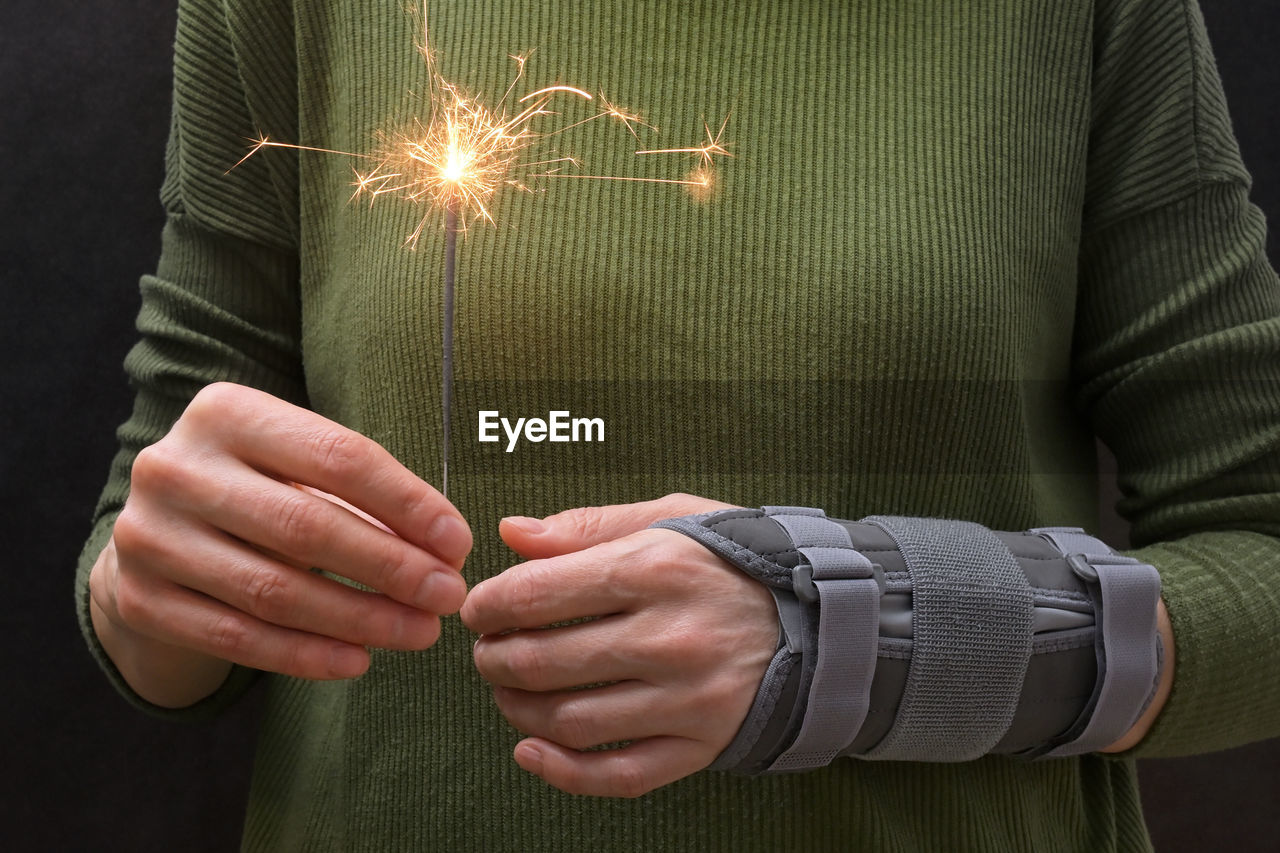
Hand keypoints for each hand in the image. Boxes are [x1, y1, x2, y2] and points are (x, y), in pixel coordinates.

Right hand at [89, 382, 471, 706]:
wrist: (158, 532)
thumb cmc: (258, 490)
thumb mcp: (300, 468)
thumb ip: (364, 497)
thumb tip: (445, 550)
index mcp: (225, 412)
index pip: (338, 457)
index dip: (408, 503)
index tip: (458, 543)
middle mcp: (175, 467)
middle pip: (307, 526)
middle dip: (392, 567)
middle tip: (448, 596)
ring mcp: (148, 536)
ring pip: (274, 591)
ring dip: (360, 619)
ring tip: (419, 632)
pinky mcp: (140, 599)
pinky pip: (238, 638)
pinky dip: (306, 655)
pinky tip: (358, 661)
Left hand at [460, 493, 776, 796]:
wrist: (824, 618)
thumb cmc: (734, 561)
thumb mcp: (672, 518)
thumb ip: (588, 526)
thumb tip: (511, 534)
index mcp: (654, 569)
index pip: (538, 594)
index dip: (489, 604)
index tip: (479, 609)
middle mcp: (668, 637)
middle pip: (543, 662)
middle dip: (494, 658)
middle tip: (487, 651)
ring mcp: (686, 698)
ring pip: (571, 721)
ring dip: (517, 709)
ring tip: (507, 691)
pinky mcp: (701, 744)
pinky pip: (618, 775)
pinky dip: (561, 772)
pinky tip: (530, 751)